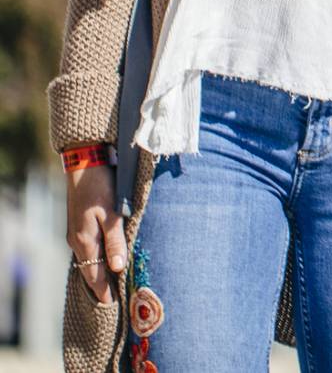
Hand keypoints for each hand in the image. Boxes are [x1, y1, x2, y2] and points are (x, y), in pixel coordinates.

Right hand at [65, 165, 125, 304]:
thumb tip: (118, 269)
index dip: (102, 290)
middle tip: (113, 300)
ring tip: (111, 284)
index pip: (93, 274)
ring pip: (88, 259)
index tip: (112, 305)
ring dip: (98, 271)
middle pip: (89, 269)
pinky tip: (104, 259)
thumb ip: (115, 241)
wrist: (85, 163)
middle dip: (100, 285)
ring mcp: (77, 232)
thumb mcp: (112, 214)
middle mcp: (77, 240)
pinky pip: (87, 248)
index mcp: (84, 241)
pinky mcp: (80, 224)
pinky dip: (96, 258)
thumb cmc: (101, 187)